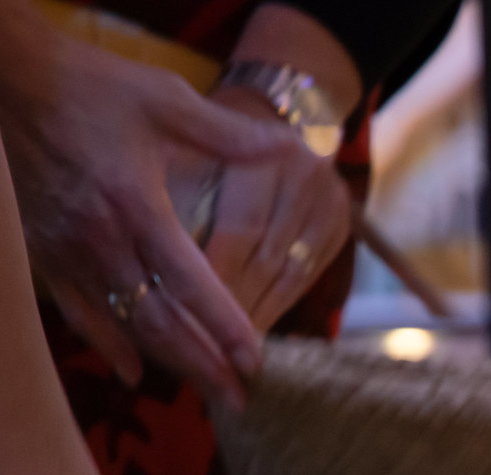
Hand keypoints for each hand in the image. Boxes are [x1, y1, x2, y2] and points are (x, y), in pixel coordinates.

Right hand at [0, 24, 308, 409]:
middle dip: (203, 365)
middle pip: (159, 322)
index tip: (255, 362)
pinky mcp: (39, 251)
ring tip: (205, 392)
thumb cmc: (85, 83)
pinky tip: (133, 371)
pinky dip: (108, 344)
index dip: (224, 327)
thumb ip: (228, 134)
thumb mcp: (163, 99)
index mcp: (136, 205)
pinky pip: (76, 312)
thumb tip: (286, 148)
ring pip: (122, 325)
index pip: (190, 284)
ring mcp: (65, 251)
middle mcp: (99, 239)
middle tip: (241, 399)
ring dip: (166, 362)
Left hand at [197, 85, 352, 334]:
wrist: (276, 104)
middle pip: (266, 258)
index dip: (212, 277)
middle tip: (202, 352)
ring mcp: (330, 202)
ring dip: (257, 316)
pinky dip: (278, 305)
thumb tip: (149, 269)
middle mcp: (306, 177)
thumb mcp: (182, 139)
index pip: (239, 230)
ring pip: (289, 274)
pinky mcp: (341, 225)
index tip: (179, 316)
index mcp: (265, 153)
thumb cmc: (210, 124)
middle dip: (233, 308)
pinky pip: (307, 276)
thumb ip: (175, 197)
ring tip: (226, 354)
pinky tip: (253, 329)